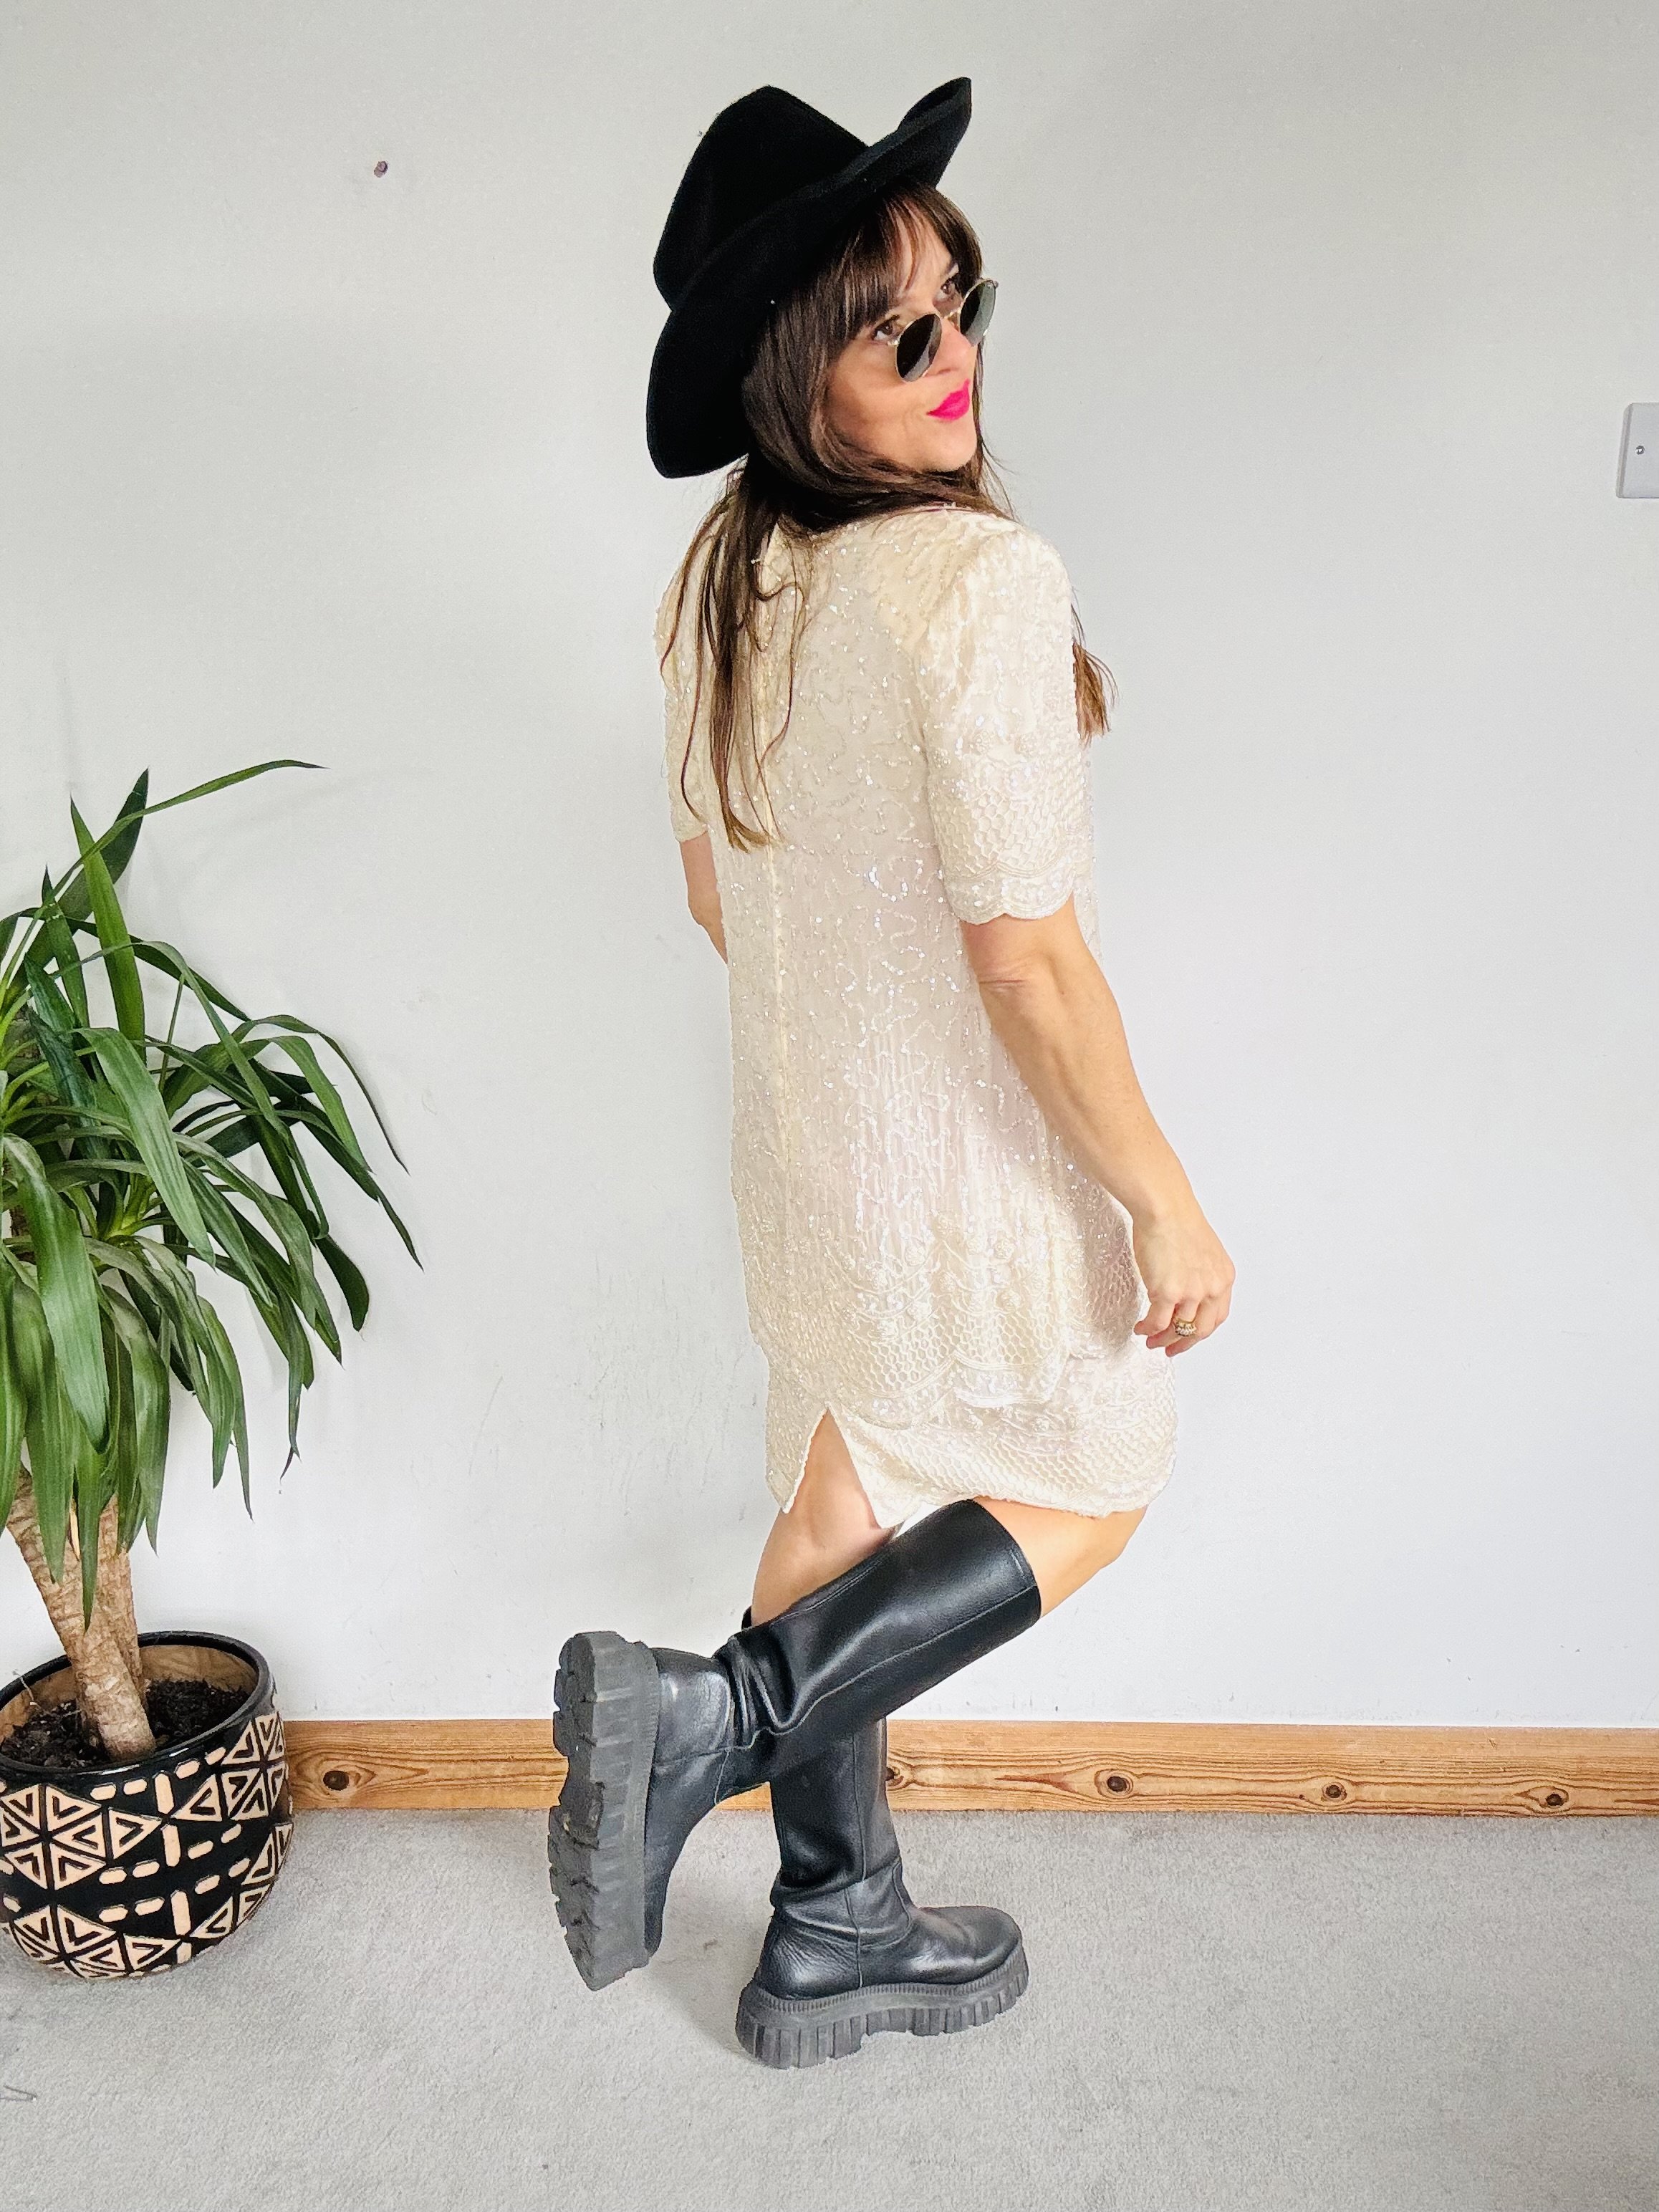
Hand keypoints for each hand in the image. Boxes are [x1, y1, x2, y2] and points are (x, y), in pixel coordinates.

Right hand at [1131, 1199, 1234, 1354]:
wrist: (1164, 1209)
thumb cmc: (1177, 1220)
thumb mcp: (1202, 1251)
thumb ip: (1199, 1275)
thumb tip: (1184, 1292)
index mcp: (1223, 1277)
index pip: (1217, 1316)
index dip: (1202, 1331)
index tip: (1189, 1337)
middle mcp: (1212, 1288)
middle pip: (1200, 1329)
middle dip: (1183, 1343)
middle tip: (1170, 1349)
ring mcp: (1191, 1293)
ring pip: (1178, 1328)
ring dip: (1162, 1338)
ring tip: (1150, 1339)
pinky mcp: (1168, 1292)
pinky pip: (1157, 1322)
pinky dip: (1148, 1329)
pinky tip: (1141, 1328)